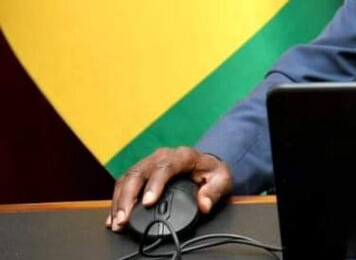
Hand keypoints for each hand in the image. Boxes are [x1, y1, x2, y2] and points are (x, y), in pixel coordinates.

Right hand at [106, 146, 232, 232]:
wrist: (206, 165)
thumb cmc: (212, 172)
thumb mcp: (221, 179)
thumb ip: (214, 191)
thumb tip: (204, 204)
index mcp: (183, 156)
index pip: (165, 166)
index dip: (154, 184)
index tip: (148, 202)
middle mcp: (162, 156)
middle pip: (140, 172)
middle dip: (128, 197)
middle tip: (124, 219)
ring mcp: (150, 163)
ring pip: (128, 178)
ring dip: (119, 200)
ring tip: (117, 222)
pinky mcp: (141, 172)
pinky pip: (124, 183)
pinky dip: (117, 200)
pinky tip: (113, 216)